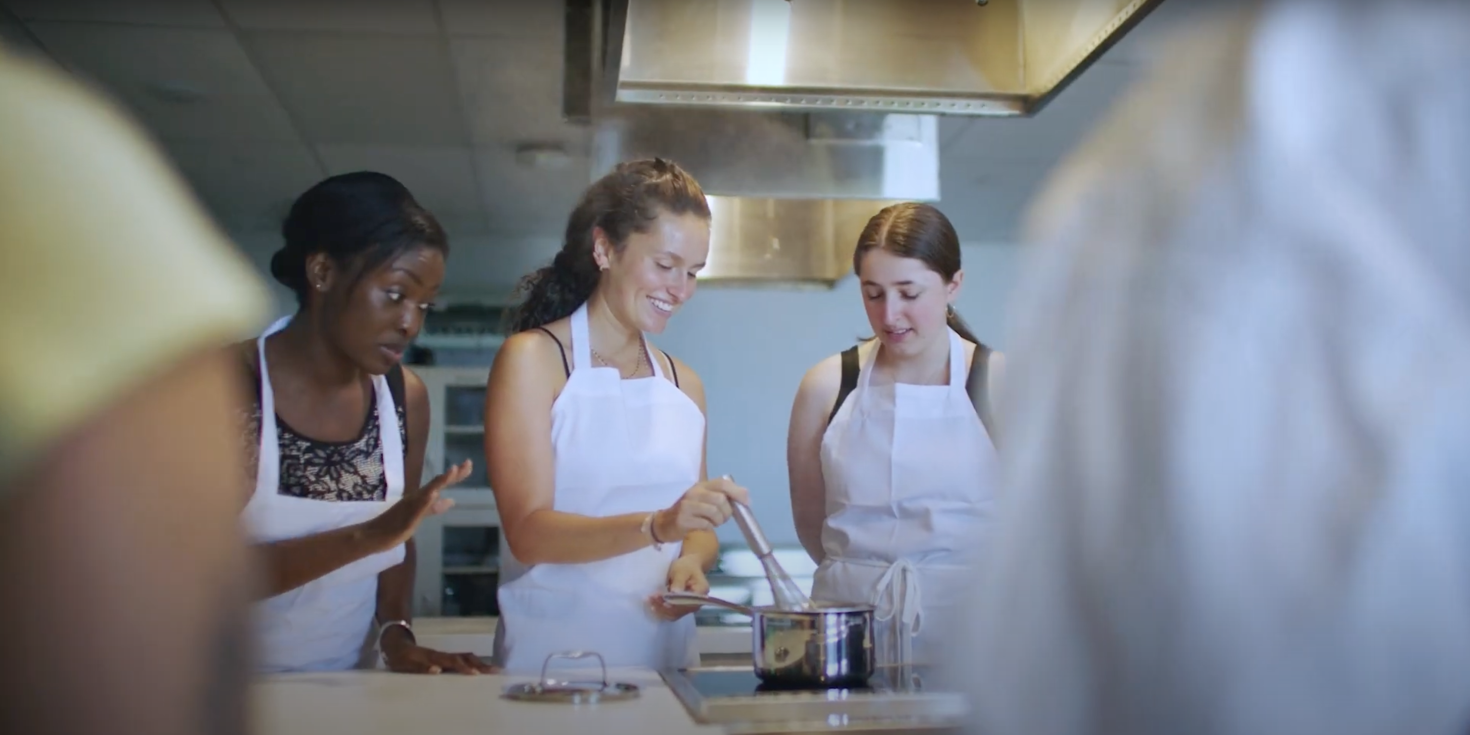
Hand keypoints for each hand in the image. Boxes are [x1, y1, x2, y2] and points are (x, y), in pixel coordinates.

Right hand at [365, 460, 471, 551]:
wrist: (372, 536)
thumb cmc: (395, 525)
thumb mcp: (420, 515)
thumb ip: (434, 508)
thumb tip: (452, 500)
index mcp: (420, 497)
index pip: (440, 483)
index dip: (455, 475)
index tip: (469, 464)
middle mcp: (416, 498)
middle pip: (437, 483)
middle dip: (453, 474)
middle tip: (469, 463)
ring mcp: (410, 507)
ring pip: (428, 492)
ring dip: (440, 481)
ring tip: (453, 471)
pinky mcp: (405, 519)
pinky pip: (416, 510)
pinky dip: (425, 501)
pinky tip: (433, 494)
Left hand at [383, 640, 497, 674]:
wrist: (397, 645)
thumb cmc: (401, 658)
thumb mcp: (405, 665)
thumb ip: (420, 668)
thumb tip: (437, 670)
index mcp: (435, 657)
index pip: (453, 662)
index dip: (465, 668)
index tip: (477, 674)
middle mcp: (442, 655)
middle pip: (465, 658)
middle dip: (480, 664)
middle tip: (495, 671)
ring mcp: (444, 655)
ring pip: (466, 657)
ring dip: (480, 663)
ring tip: (493, 669)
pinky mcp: (445, 657)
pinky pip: (462, 659)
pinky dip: (473, 663)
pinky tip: (481, 668)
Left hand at [649, 555, 708, 620]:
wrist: (688, 567)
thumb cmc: (686, 566)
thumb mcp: (682, 570)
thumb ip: (679, 582)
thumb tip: (674, 593)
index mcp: (701, 592)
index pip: (687, 603)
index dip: (674, 603)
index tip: (661, 597)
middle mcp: (697, 604)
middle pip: (680, 610)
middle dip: (664, 606)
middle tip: (651, 597)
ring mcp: (689, 608)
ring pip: (674, 614)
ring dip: (660, 609)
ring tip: (650, 600)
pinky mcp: (681, 609)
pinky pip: (671, 614)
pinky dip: (661, 610)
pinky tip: (653, 604)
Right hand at [654, 476, 749, 541]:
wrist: (664, 524)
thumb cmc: (689, 511)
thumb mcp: (704, 499)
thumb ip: (722, 495)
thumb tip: (746, 495)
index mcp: (701, 486)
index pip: (722, 483)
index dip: (737, 492)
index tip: (746, 502)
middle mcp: (694, 493)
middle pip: (721, 500)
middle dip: (727, 512)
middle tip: (722, 518)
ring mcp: (687, 506)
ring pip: (714, 513)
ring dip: (718, 521)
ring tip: (712, 522)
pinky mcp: (683, 520)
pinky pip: (706, 524)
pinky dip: (709, 527)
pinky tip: (702, 526)